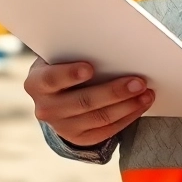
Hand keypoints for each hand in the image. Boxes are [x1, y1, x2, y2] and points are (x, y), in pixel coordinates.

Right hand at [24, 58, 153, 147]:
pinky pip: (106, 131)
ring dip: (127, 105)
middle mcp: (45, 108)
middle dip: (113, 92)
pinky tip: (140, 105)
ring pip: (99, 118)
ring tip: (146, 93)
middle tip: (138, 81)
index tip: (90, 68)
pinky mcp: (79, 138)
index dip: (69, 74)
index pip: (51, 79)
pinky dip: (127, 117)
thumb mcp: (58, 57)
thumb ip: (73, 52)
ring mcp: (62, 127)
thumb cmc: (62, 65)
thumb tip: (108, 42)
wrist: (54, 95)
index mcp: (36, 83)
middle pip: (83, 101)